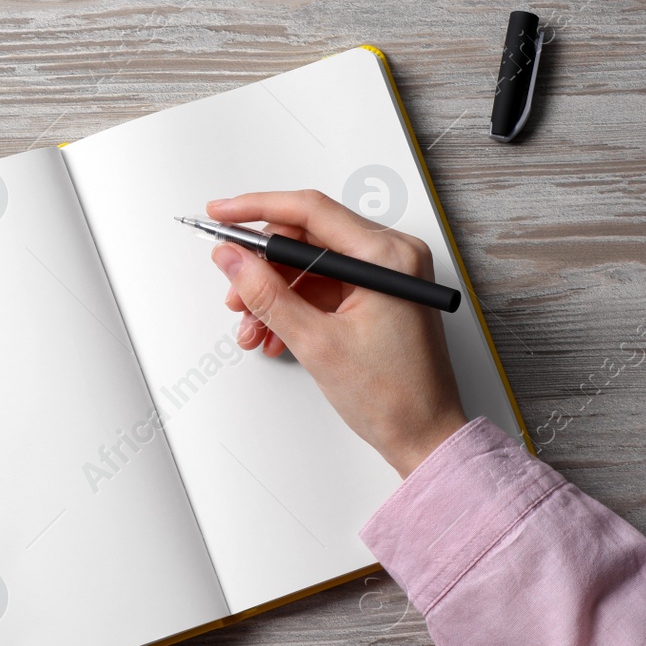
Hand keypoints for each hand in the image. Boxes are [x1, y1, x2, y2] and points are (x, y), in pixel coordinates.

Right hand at [207, 191, 467, 477]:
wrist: (424, 436)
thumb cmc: (394, 397)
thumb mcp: (317, 344)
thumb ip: (268, 295)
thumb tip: (232, 259)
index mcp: (388, 257)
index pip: (310, 211)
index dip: (256, 209)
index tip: (221, 213)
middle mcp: (393, 256)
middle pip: (308, 238)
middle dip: (264, 267)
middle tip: (234, 291)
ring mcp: (387, 276)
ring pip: (312, 266)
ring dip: (275, 293)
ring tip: (254, 328)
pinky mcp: (380, 296)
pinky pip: (326, 287)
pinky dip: (296, 307)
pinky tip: (276, 334)